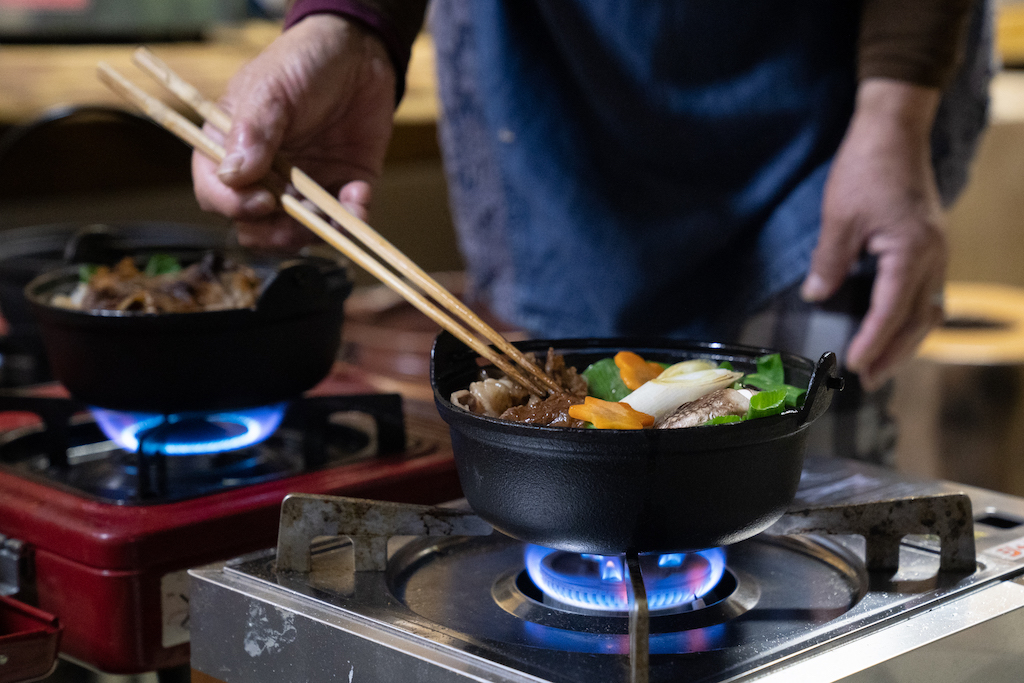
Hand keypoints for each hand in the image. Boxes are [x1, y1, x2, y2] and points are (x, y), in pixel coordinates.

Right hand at [192, 14, 395, 248]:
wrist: (358, 55)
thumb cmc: (302, 63)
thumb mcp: (270, 88)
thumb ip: (253, 130)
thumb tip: (233, 175)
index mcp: (232, 151)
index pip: (216, 194)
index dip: (234, 207)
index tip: (262, 201)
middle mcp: (265, 177)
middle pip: (256, 228)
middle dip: (276, 233)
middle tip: (301, 217)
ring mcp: (304, 187)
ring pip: (300, 234)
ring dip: (316, 230)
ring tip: (332, 206)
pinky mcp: (342, 189)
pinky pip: (345, 221)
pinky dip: (352, 218)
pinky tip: (358, 194)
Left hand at [802, 79, 946, 390]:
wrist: (894, 131)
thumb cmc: (866, 168)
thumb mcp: (839, 218)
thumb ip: (829, 261)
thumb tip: (817, 296)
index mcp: (912, 251)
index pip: (892, 310)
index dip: (873, 342)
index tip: (854, 365)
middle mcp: (933, 256)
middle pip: (918, 319)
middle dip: (894, 353)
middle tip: (869, 380)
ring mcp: (937, 251)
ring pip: (928, 309)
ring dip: (905, 340)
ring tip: (880, 364)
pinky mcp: (930, 246)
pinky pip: (927, 293)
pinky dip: (910, 317)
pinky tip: (892, 329)